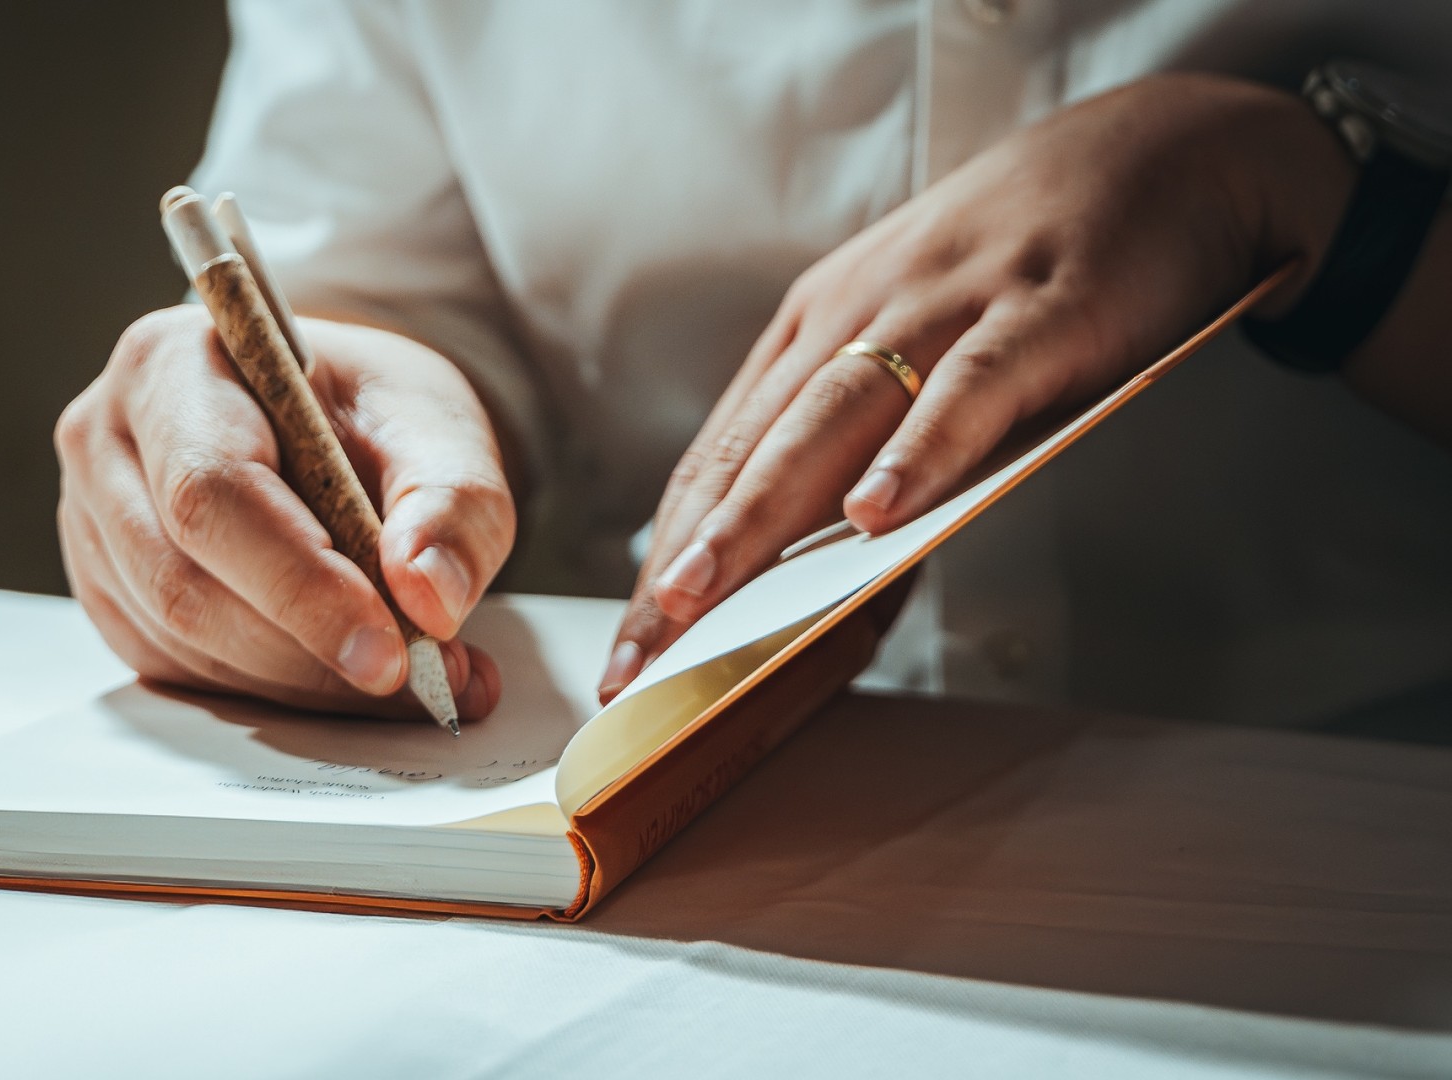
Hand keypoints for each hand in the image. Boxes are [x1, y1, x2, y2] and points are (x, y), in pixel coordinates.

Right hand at [57, 306, 515, 719]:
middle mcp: (108, 443)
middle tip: (427, 675)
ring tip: (415, 674)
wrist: (334, 416)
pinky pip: (183, 671)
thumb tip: (429, 596)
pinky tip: (348, 671)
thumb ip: (451, 502)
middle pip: (185, 583)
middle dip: (312, 650)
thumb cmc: (366, 405)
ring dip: (305, 682)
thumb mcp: (436, 424)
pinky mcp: (113, 594)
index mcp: (169, 365)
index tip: (390, 650)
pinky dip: (278, 690)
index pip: (212, 491)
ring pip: (184, 642)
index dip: (299, 585)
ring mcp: (94, 526)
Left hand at [601, 73, 1352, 699]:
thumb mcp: (915, 338)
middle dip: (682, 558)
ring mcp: (939, 311)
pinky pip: (964, 393)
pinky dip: (916, 453)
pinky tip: (873, 515)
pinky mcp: (1033, 315)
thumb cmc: (1022, 266)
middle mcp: (853, 316)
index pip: (718, 456)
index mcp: (814, 329)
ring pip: (827, 422)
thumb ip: (861, 432)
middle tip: (633, 654)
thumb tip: (815, 554)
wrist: (1157, 151)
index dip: (665, 552)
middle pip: (749, 451)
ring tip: (699, 594)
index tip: (629, 646)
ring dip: (756, 514)